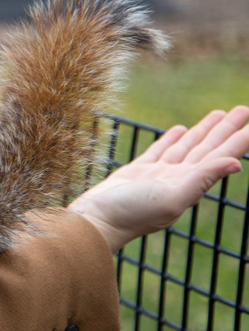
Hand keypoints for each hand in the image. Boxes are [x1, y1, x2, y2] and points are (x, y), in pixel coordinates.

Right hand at [69, 106, 248, 252]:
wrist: (95, 221)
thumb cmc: (131, 214)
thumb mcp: (171, 198)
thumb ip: (202, 179)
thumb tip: (237, 164)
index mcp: (190, 184)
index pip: (220, 156)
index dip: (238, 139)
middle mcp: (178, 179)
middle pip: (208, 148)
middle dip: (226, 129)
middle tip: (244, 109)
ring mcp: (158, 175)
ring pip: (187, 147)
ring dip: (203, 131)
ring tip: (219, 114)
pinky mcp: (137, 172)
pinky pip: (161, 151)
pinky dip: (172, 139)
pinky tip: (180, 129)